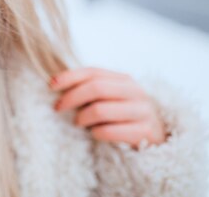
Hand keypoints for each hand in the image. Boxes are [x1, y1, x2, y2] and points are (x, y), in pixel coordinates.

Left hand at [49, 67, 169, 149]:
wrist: (157, 137)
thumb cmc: (124, 115)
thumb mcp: (112, 97)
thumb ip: (92, 88)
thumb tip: (56, 84)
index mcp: (124, 79)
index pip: (93, 72)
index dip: (70, 76)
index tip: (51, 85)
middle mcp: (135, 92)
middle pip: (96, 88)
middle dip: (72, 97)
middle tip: (58, 108)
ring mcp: (142, 111)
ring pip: (101, 110)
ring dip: (82, 117)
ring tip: (78, 122)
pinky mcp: (145, 132)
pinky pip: (110, 131)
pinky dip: (96, 133)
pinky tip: (94, 134)